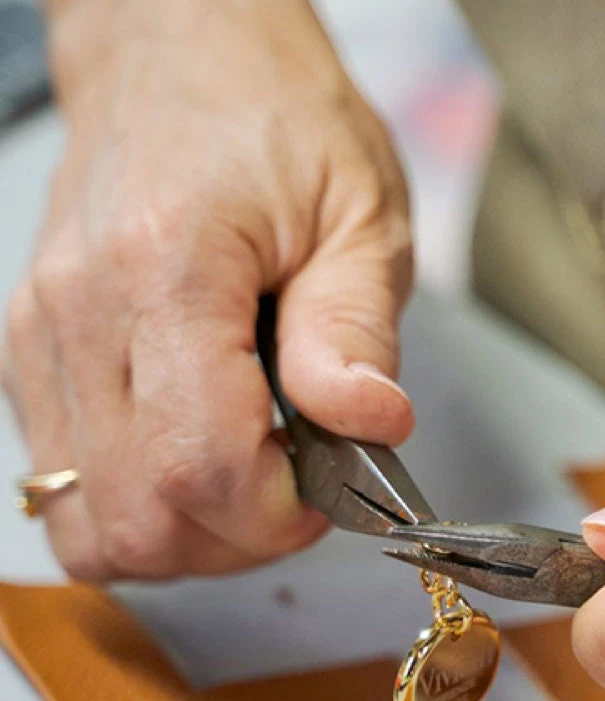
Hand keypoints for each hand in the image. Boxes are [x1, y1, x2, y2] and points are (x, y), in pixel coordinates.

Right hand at [1, 0, 412, 578]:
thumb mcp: (359, 214)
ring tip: (247, 485)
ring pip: (90, 528)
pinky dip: (141, 510)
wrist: (180, 55)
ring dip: (183, 538)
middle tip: (296, 495)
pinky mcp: (31, 359)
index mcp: (168, 271)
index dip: (275, 516)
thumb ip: (355, 330)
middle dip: (234, 540)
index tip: (327, 498)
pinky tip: (196, 463)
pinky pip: (67, 493)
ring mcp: (40, 341)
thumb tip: (371, 426)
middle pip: (137, 520)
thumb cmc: (276, 121)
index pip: (200, 464)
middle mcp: (80, 314)